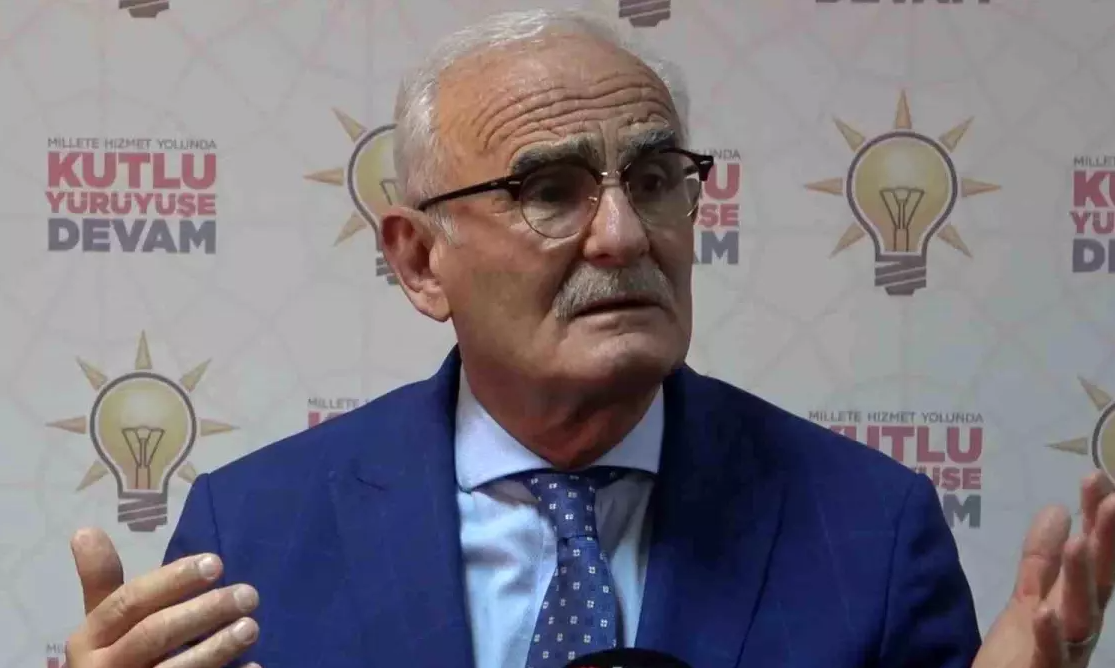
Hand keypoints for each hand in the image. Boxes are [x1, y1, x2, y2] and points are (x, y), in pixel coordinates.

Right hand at [64, 527, 260, 667]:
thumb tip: (85, 529)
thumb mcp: (100, 623)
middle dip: (204, 611)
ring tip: (252, 627)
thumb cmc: (110, 657)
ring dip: (218, 648)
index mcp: (90, 638)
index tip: (216, 562)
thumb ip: (101, 581)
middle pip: (155, 634)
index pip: (129, 602)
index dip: (172, 580)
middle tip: (249, 595)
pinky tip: (254, 665)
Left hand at [974, 471, 1114, 667]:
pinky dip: (1049, 634)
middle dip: (1106, 540)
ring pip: (1081, 613)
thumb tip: (1059, 508)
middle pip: (1097, 578)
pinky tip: (1043, 611)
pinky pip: (1049, 655)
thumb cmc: (1022, 649)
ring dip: (1081, 577)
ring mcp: (1067, 649)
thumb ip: (1042, 558)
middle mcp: (1081, 623)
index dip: (1098, 519)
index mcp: (1077, 601)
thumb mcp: (1030, 594)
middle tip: (1111, 499)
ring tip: (1082, 542)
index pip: (1093, 554)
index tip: (1098, 478)